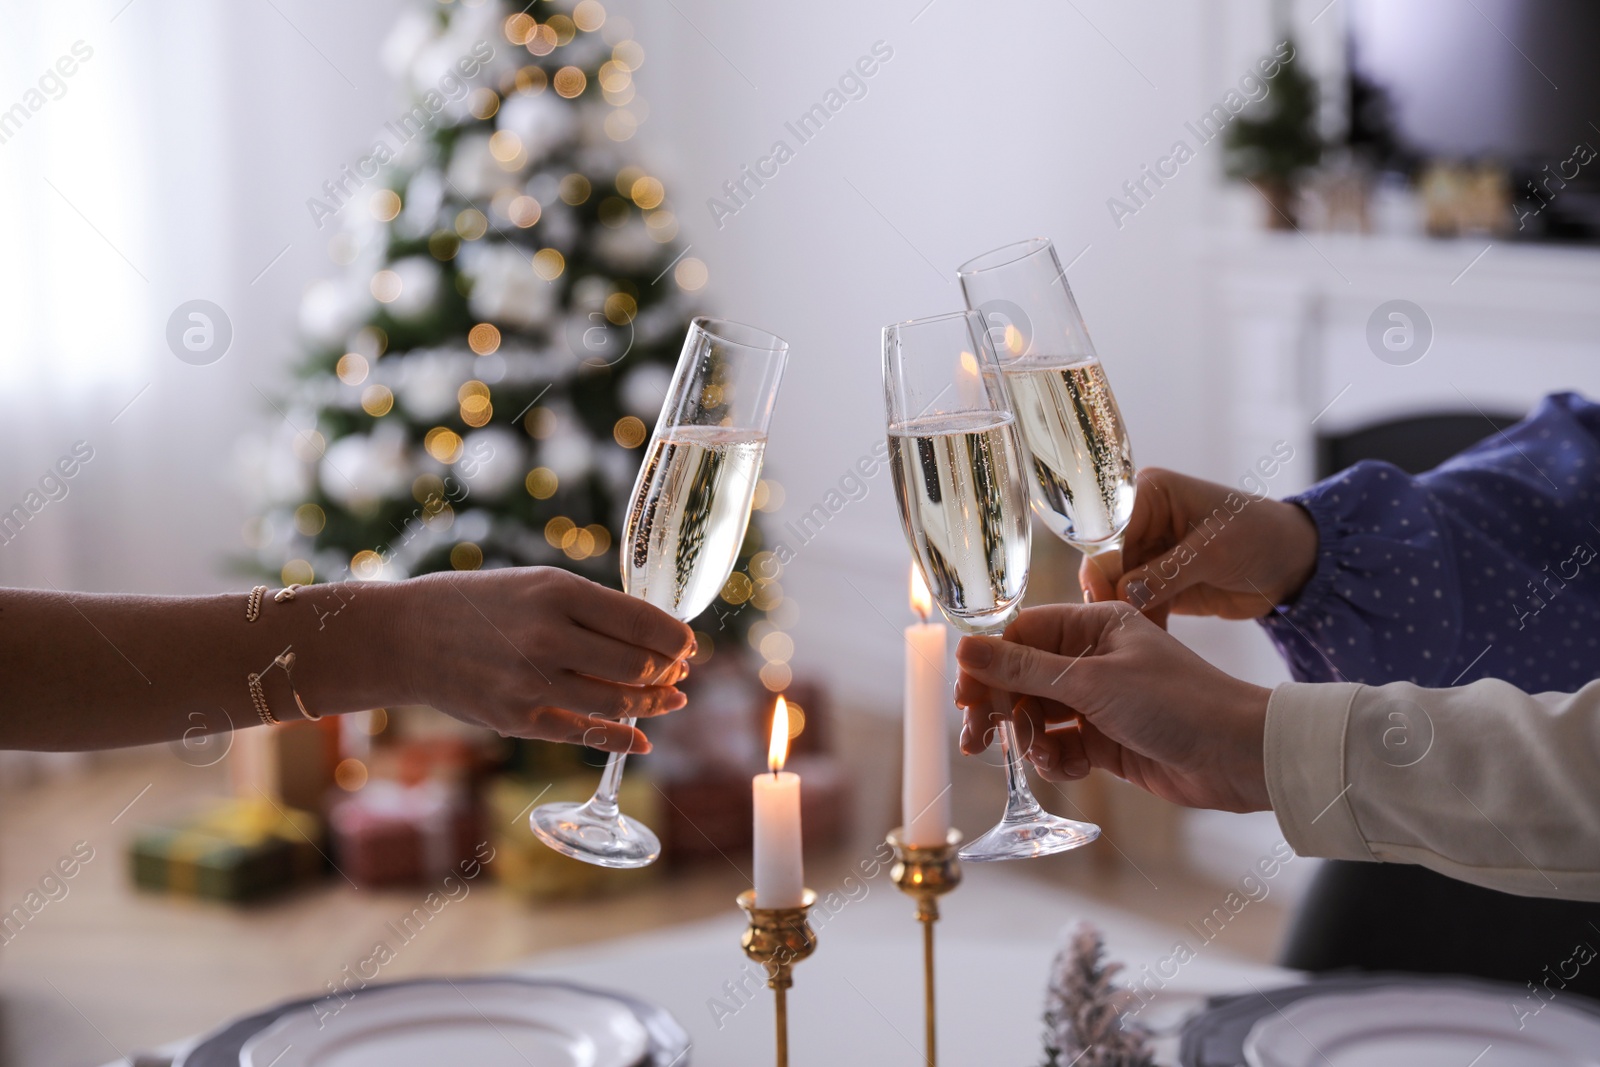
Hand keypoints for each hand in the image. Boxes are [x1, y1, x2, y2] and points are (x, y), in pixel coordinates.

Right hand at [399, 568, 693, 752]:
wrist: (407, 637)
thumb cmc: (480, 604)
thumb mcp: (537, 584)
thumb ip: (591, 607)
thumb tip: (653, 633)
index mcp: (557, 593)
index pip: (641, 621)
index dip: (676, 638)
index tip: (689, 644)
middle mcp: (548, 637)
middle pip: (637, 664)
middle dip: (669, 670)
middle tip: (680, 671)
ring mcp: (533, 682)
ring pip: (618, 701)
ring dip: (655, 702)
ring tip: (672, 699)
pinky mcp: (519, 719)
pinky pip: (585, 733)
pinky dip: (622, 739)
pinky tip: (643, 739)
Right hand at [954, 603, 1271, 811]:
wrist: (1238, 757)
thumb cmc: (1177, 702)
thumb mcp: (1092, 682)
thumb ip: (1024, 669)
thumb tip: (964, 648)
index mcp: (1095, 624)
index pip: (1021, 635)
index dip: (988, 664)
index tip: (963, 696)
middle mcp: (1094, 658)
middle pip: (1022, 678)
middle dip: (1000, 709)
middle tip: (977, 739)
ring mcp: (1100, 700)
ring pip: (1038, 716)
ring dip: (1030, 739)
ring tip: (1038, 756)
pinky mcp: (1107, 740)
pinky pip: (1061, 746)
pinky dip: (1056, 760)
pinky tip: (1068, 769)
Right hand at [1077, 468, 1317, 620]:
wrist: (1295, 563)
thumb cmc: (1261, 536)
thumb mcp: (1213, 552)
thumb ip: (1166, 573)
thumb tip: (1124, 594)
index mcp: (1148, 495)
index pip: (1106, 529)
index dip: (1100, 562)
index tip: (1098, 595)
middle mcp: (1141, 521)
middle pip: (1107, 561)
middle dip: (1110, 592)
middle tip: (1118, 623)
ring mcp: (1149, 553)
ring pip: (1117, 586)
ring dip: (1126, 611)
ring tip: (1138, 635)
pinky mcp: (1159, 582)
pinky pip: (1137, 603)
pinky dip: (1142, 621)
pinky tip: (1150, 638)